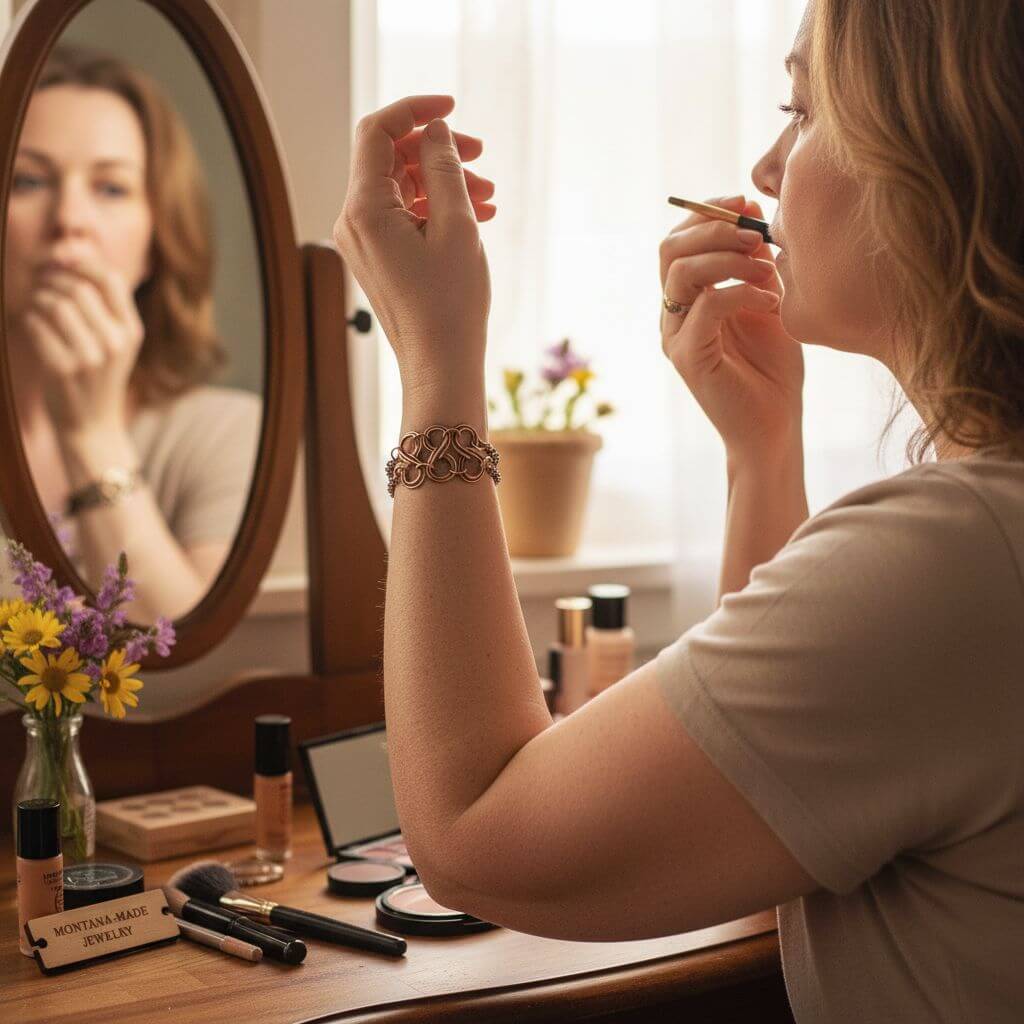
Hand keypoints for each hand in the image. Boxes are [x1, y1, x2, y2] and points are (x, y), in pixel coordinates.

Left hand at [21, 256, 143, 438]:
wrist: (92, 424)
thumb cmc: (100, 375)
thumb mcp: (118, 343)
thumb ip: (107, 306)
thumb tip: (79, 253)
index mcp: (132, 332)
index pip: (110, 279)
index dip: (82, 263)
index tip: (63, 263)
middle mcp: (114, 344)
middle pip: (78, 288)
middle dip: (52, 279)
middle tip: (40, 282)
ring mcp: (89, 358)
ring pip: (55, 304)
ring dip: (38, 298)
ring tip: (36, 304)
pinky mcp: (61, 369)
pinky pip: (36, 325)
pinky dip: (28, 319)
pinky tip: (33, 325)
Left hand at [333, 95, 495, 395]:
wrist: (440, 365)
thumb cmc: (451, 303)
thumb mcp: (457, 226)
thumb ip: (444, 168)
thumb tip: (435, 131)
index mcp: (364, 210)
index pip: (378, 132)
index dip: (415, 109)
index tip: (453, 107)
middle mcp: (353, 222)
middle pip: (390, 158)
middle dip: (437, 150)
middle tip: (482, 156)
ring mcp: (363, 242)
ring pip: (401, 188)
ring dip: (443, 182)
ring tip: (488, 196)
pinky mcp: (378, 258)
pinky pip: (403, 216)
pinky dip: (435, 209)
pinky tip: (475, 216)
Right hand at [660, 195, 803, 460]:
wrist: (774, 427)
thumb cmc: (773, 369)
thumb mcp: (769, 301)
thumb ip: (756, 263)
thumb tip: (754, 213)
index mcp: (687, 299)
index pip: (679, 241)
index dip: (708, 214)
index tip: (747, 202)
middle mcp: (673, 315)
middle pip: (670, 250)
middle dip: (714, 229)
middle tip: (756, 230)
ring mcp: (676, 337)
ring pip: (682, 274)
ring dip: (729, 259)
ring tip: (767, 269)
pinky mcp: (689, 360)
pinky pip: (707, 308)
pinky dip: (742, 293)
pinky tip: (772, 303)